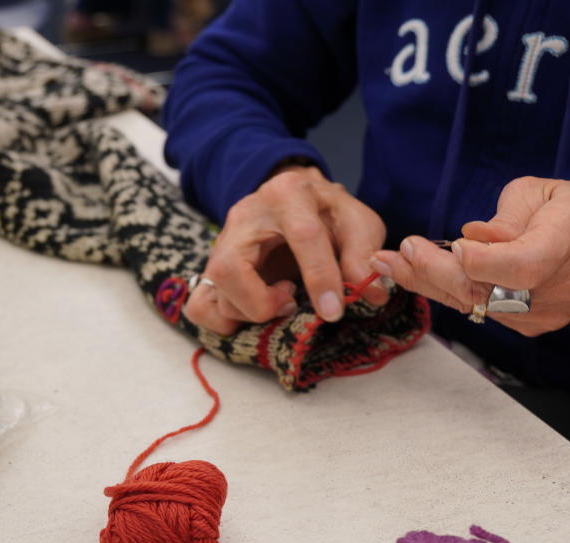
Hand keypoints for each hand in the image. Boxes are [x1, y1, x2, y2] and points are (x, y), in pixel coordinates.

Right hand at [183, 164, 388, 335]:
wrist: (297, 203)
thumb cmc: (327, 213)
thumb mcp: (357, 222)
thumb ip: (364, 253)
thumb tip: (369, 293)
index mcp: (288, 193)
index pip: (302, 236)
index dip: (320, 277)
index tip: (334, 310)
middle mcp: (245, 215)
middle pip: (231, 269)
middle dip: (262, 302)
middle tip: (292, 302)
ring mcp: (223, 242)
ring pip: (216, 291)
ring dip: (250, 311)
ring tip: (283, 301)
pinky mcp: (214, 267)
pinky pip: (199, 306)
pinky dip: (224, 322)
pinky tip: (255, 313)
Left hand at [370, 177, 569, 335]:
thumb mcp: (547, 192)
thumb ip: (507, 214)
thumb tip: (471, 236)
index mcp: (565, 243)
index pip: (522, 266)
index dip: (485, 262)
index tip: (453, 247)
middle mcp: (555, 289)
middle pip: (489, 293)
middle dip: (436, 273)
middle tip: (399, 253)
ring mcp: (541, 316)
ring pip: (475, 305)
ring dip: (427, 283)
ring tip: (388, 263)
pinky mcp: (527, 328)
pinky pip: (479, 311)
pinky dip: (445, 291)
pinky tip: (414, 273)